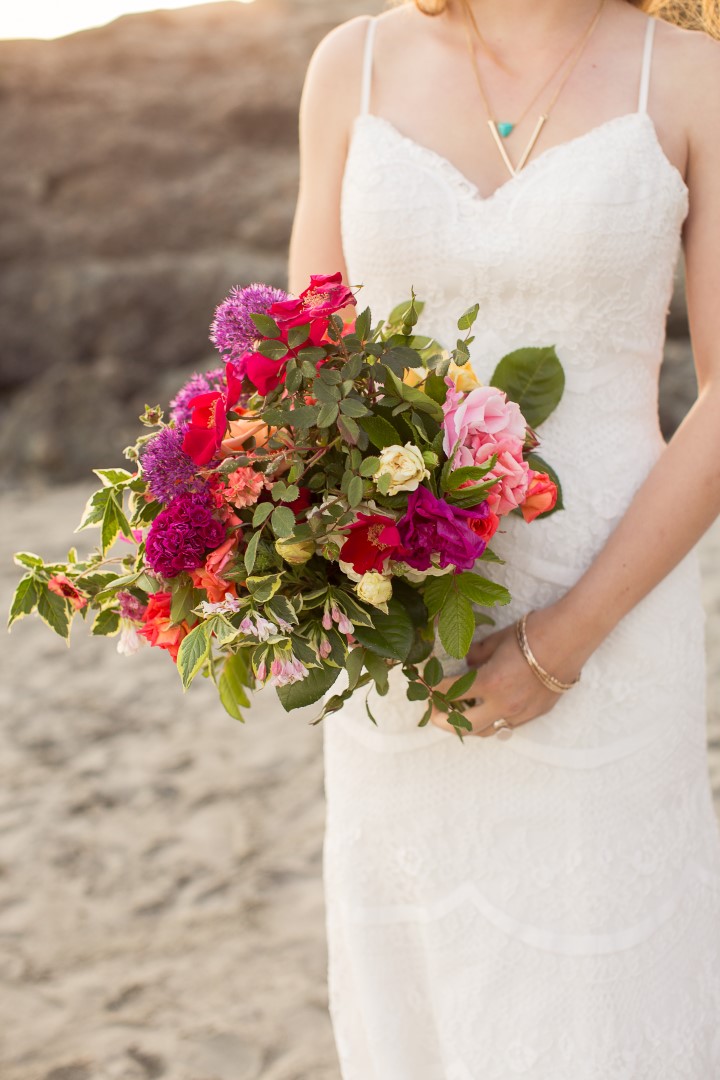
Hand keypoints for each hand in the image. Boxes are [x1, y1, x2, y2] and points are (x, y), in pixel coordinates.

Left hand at [429, 603, 586, 737]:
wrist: (571, 636)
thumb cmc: (533, 632)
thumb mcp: (497, 640)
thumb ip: (477, 654)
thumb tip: (467, 663)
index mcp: (490, 683)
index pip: (450, 692)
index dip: (433, 688)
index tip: (424, 684)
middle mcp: (504, 704)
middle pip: (465, 726)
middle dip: (443, 721)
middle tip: (433, 713)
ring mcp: (522, 712)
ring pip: (489, 732)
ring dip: (469, 726)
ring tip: (459, 715)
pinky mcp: (537, 713)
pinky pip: (508, 725)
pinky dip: (493, 722)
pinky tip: (488, 711)